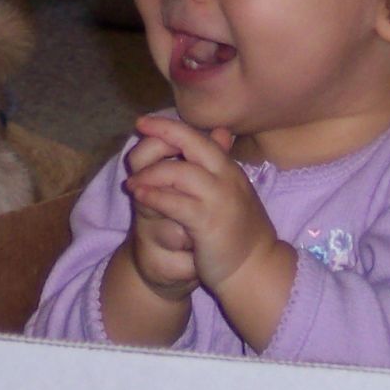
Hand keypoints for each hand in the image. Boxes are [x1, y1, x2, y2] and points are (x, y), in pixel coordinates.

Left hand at [123, 114, 277, 294]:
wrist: (257, 268)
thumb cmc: (241, 232)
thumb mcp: (232, 192)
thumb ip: (220, 165)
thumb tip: (220, 132)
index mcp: (230, 170)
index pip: (200, 138)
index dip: (172, 127)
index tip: (147, 121)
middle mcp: (227, 178)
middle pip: (192, 143)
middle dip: (163, 132)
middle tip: (139, 127)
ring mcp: (219, 199)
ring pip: (179, 172)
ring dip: (150, 174)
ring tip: (132, 182)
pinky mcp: (208, 222)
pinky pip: (175, 202)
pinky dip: (154, 196)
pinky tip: (140, 196)